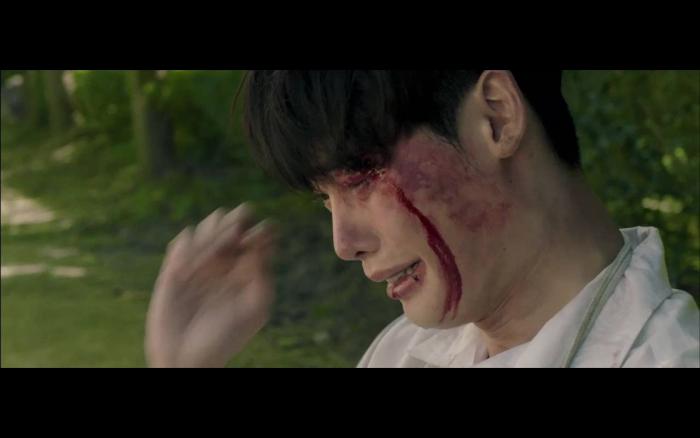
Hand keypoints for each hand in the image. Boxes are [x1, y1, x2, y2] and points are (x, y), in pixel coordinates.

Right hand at [145, 204, 275, 366]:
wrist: (186, 357)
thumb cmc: (226, 337)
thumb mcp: (255, 307)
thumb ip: (262, 273)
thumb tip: (260, 239)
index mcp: (250, 269)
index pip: (259, 235)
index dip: (260, 230)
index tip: (256, 238)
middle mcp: (227, 262)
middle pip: (235, 223)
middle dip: (235, 221)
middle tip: (236, 228)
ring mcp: (201, 263)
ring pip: (209, 226)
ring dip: (213, 230)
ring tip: (215, 246)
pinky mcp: (175, 268)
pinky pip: (182, 242)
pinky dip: (187, 246)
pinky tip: (189, 264)